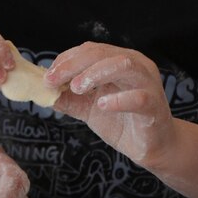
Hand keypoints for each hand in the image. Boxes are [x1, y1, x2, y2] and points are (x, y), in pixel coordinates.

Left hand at [45, 42, 174, 169]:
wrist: (151, 146)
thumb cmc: (122, 122)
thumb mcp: (88, 108)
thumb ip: (68, 99)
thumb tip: (43, 93)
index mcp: (119, 61)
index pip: (90, 50)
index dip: (66, 60)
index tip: (47, 76)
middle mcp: (135, 66)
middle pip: (102, 53)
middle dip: (73, 65)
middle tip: (53, 80)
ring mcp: (147, 84)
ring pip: (123, 65)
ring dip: (95, 74)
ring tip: (76, 87)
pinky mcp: (154, 105)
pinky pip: (138, 97)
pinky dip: (118, 100)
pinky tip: (102, 105)